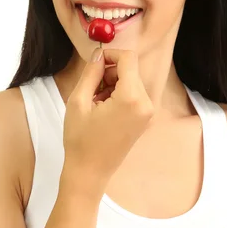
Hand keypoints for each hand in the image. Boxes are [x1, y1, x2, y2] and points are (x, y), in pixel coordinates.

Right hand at [63, 48, 153, 185]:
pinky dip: (119, 95)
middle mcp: (146, 104)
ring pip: (132, 82)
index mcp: (132, 98)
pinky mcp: (146, 120)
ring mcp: (148, 113)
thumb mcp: (78, 101)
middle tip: (91, 89)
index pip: (128, 59)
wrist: (90, 173)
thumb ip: (91, 73)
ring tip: (96, 103)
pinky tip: (104, 110)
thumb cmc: (80, 139)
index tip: (94, 64)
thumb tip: (99, 55)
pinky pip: (134, 96)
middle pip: (130, 70)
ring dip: (113, 85)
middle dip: (110, 73)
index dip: (110, 55)